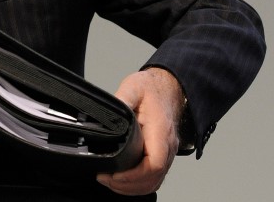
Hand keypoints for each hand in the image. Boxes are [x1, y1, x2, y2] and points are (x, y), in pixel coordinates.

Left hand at [96, 67, 184, 195]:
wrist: (168, 87)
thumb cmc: (152, 89)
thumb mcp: (133, 87)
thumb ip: (121, 99)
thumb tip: (107, 113)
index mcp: (160, 132)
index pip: (153, 164)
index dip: (133, 175)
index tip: (113, 175)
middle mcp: (167, 146)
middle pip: (154, 178)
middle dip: (128, 185)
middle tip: (104, 179)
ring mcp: (166, 152)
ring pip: (155, 181)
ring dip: (133, 187)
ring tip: (110, 182)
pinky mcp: (162, 153)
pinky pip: (155, 176)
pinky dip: (139, 183)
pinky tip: (123, 180)